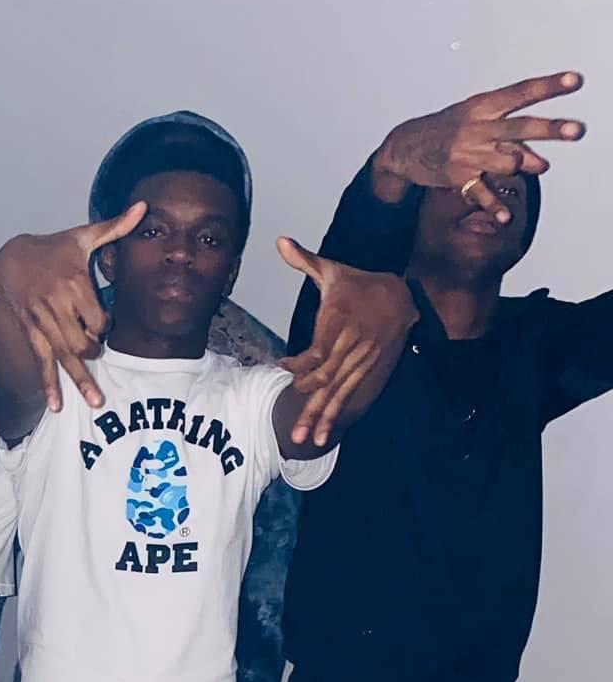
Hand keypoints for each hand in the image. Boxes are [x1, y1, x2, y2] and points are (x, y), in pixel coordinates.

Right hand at [0, 204, 146, 411]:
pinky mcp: (31, 333)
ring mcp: (42, 322)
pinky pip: (41, 362)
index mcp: (72, 283)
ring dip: (79, 380)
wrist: (11, 259)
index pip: (96, 318)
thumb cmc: (54, 248)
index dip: (104, 326)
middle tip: (98, 352)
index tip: (105, 323)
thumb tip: (144, 207)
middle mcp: (56, 305)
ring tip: (96, 402)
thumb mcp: (83, 235)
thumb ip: (115, 226)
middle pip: (82, 341)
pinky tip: (56, 406)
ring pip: (64, 356)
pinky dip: (48, 385)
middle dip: (93, 351)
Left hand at [277, 241, 417, 447]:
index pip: (319, 349)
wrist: (401, 293)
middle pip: (327, 380)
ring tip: (306, 440)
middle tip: (292, 430)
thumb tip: (281, 241)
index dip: (302, 363)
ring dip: (322, 417)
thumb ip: (305, 260)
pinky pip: (349, 395)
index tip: (284, 366)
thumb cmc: (359, 283)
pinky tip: (324, 433)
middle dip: (310, 405)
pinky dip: (336, 414)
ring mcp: (360, 361)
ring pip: (338, 393)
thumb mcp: (333, 269)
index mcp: (340, 322)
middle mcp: (351, 345)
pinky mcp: (367, 370)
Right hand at [373, 72, 583, 219]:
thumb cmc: (450, 130)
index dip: (549, 86)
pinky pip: (482, 194)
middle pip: (520, 127)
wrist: (406, 146)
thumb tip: (541, 162)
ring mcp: (468, 153)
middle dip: (550, 129)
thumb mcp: (478, 122)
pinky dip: (494, 207)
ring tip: (533, 165)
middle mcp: (478, 128)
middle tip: (577, 130)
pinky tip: (506, 217)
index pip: (521, 93)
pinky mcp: (459, 177)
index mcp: (483, 106)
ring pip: (508, 160)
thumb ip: (512, 140)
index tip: (575, 80)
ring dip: (523, 164)